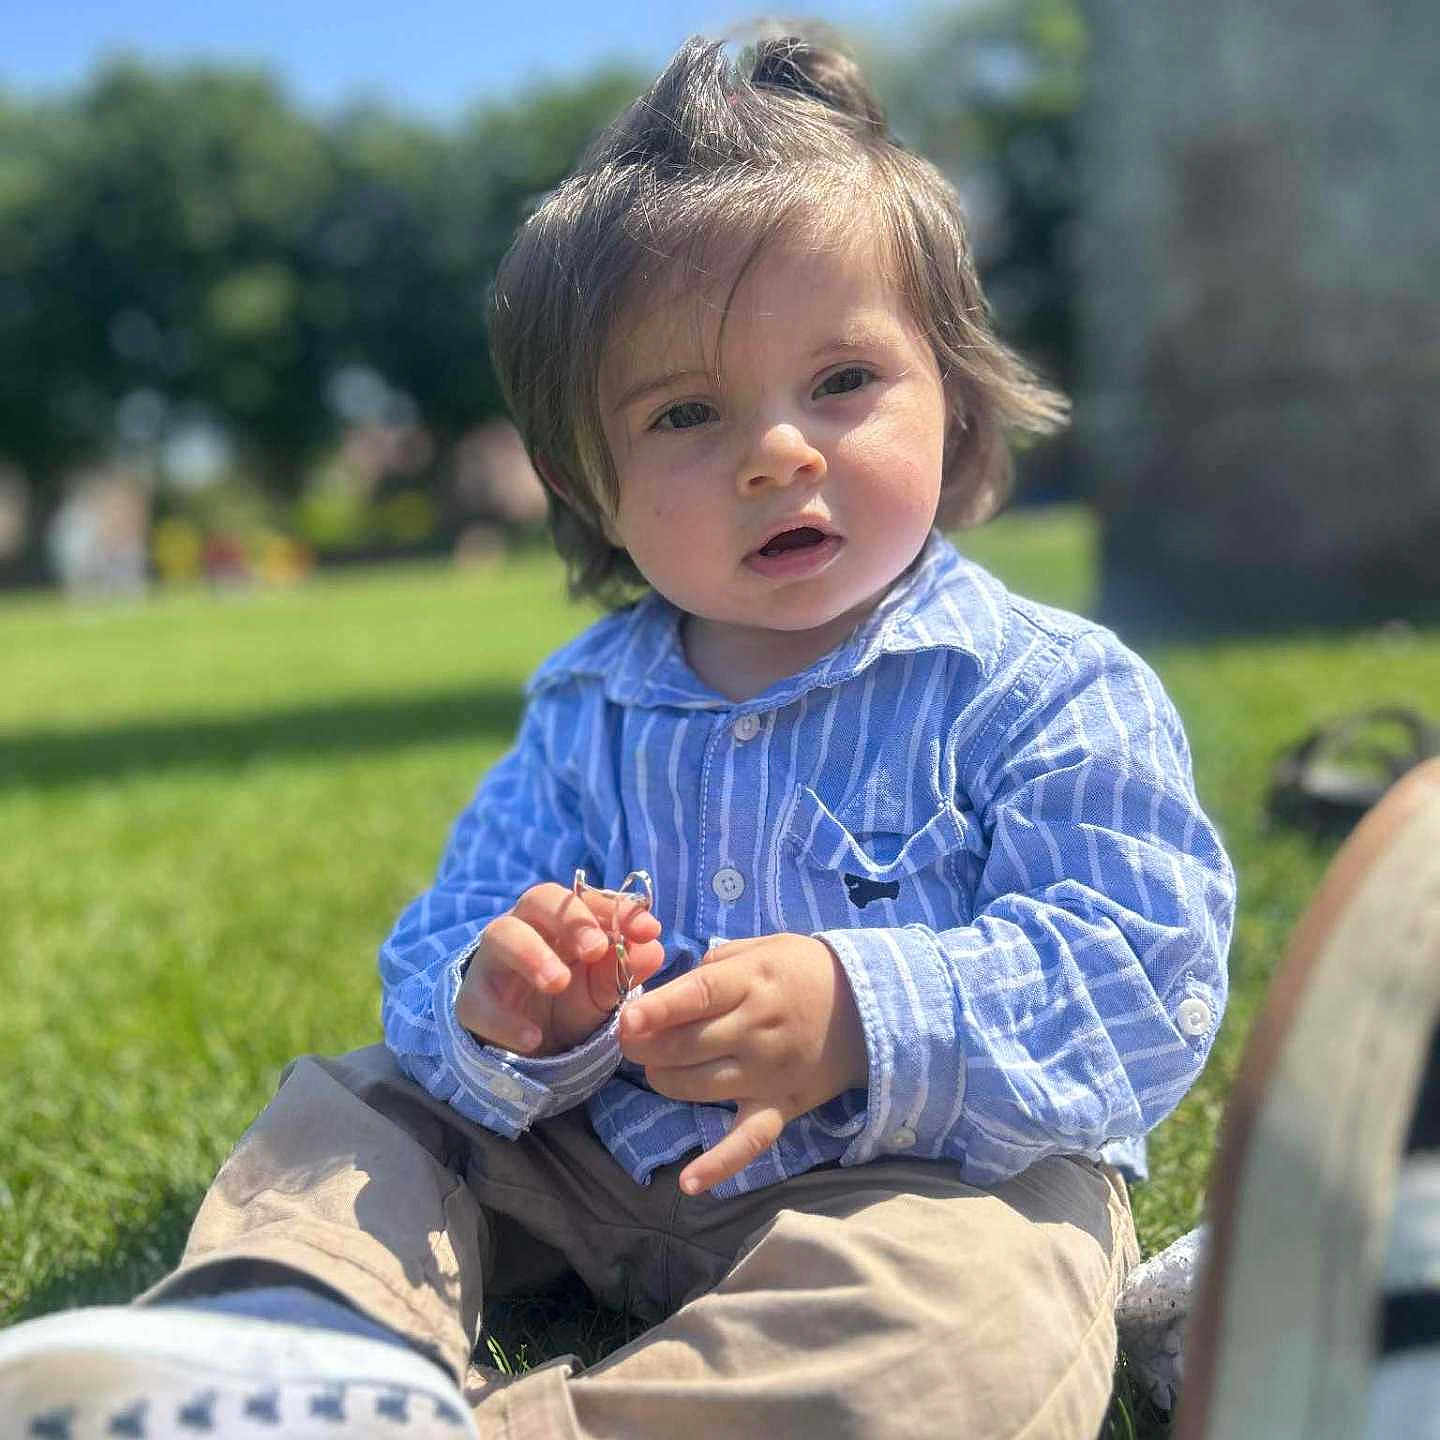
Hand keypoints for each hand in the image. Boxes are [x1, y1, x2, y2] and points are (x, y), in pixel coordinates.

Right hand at [456, 882, 664, 1054]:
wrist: (532, 1045)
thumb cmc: (571, 1000)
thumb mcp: (603, 989)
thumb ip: (624, 969)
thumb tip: (653, 947)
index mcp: (561, 919)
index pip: (584, 897)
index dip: (615, 908)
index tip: (647, 929)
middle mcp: (525, 927)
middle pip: (538, 899)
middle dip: (569, 919)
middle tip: (595, 949)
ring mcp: (494, 961)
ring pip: (502, 936)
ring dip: (532, 955)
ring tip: (559, 982)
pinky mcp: (473, 1000)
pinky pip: (480, 1002)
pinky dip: (506, 1020)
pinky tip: (532, 1038)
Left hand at [618, 934, 867, 1194]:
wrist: (868, 1007)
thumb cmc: (804, 970)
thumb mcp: (762, 948)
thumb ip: (715, 966)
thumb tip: (671, 992)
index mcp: (751, 983)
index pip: (698, 997)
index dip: (659, 1009)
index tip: (627, 1019)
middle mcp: (757, 1030)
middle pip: (686, 1046)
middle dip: (645, 1046)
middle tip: (630, 1040)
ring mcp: (768, 1074)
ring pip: (698, 1087)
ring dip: (664, 1080)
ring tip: (660, 1069)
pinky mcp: (780, 1107)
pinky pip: (749, 1142)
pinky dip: (720, 1165)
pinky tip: (690, 1183)